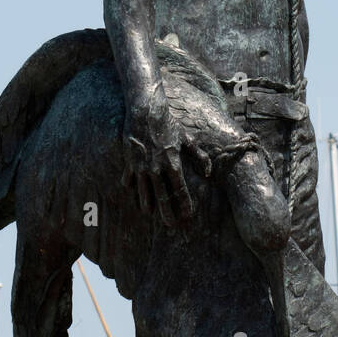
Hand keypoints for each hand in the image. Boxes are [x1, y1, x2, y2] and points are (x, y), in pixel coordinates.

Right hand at [122, 99, 211, 225]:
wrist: (145, 111)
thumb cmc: (168, 123)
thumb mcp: (186, 138)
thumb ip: (199, 156)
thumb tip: (208, 172)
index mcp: (173, 162)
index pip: (180, 189)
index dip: (185, 203)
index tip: (188, 215)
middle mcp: (157, 168)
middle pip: (162, 196)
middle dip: (167, 212)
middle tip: (171, 225)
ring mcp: (142, 166)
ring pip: (144, 192)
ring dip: (147, 204)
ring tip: (148, 213)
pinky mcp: (130, 162)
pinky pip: (129, 179)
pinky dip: (131, 187)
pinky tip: (132, 192)